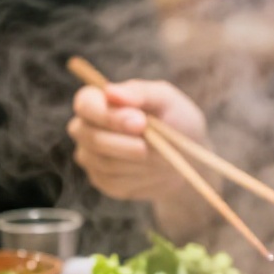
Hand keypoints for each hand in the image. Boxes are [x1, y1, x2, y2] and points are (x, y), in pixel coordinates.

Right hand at [68, 80, 206, 201]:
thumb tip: (110, 91)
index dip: (109, 115)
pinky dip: (139, 177)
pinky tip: (152, 170)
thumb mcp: (165, 99)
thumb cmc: (173, 119)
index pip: (86, 104)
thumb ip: (139, 92)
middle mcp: (85, 127)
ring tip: (159, 155)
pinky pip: (114, 182)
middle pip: (90, 137)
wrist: (187, 157)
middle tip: (148, 147)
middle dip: (124, 144)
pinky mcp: (101, 180)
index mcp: (97, 100)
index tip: (140, 122)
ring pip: (104, 162)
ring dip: (137, 161)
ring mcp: (90, 156)